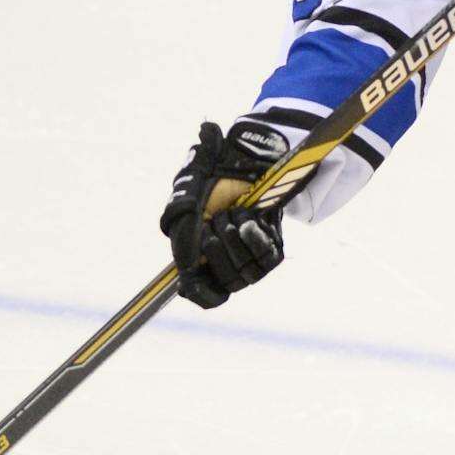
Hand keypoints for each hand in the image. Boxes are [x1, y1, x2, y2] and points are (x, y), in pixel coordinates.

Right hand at [159, 119, 288, 308]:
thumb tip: (188, 267)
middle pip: (226, 282)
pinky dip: (252, 234)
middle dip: (216, 251)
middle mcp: (229, 261)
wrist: (241, 161)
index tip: (192, 284)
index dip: (200, 293)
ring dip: (233, 239)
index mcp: (202, 258)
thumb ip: (182, 237)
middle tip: (214, 223)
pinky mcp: (273, 247)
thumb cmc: (209, 181)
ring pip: (245, 272)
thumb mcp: (184, 204)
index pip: (205, 294)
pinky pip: (265, 255)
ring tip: (232, 213)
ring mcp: (253, 257)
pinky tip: (248, 216)